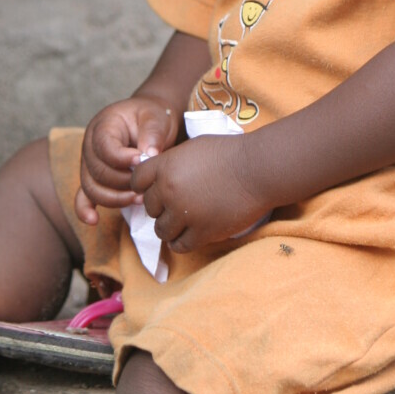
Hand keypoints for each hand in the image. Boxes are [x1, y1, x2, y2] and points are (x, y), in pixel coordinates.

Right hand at [76, 97, 180, 225]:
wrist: (149, 122)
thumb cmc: (152, 117)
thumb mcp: (156, 117)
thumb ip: (152, 132)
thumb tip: (148, 155)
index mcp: (103, 126)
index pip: (104, 147)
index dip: (122, 158)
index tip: (143, 160)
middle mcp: (90, 145)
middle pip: (98, 171)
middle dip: (123, 182)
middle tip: (146, 184)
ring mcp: (89, 164)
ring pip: (92, 187)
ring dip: (115, 198)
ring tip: (140, 198)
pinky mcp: (93, 179)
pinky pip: (83, 196)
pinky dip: (85, 210)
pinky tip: (93, 220)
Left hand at [130, 134, 267, 251]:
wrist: (258, 169)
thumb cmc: (229, 153)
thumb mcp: (192, 148)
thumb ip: (171, 163)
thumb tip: (157, 176)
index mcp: (165, 167)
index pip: (136, 181)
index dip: (144, 186)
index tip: (156, 188)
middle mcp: (170, 191)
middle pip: (149, 208)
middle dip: (161, 207)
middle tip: (177, 204)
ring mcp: (185, 214)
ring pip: (161, 230)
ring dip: (170, 227)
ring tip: (184, 221)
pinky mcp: (202, 233)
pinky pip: (179, 246)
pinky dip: (183, 241)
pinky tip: (192, 233)